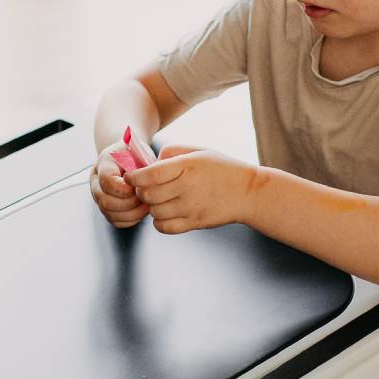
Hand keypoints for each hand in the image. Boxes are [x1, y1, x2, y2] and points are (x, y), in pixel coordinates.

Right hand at [89, 143, 149, 227]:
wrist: (131, 159)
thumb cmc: (137, 154)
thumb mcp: (139, 151)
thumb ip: (139, 165)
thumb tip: (143, 184)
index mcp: (104, 163)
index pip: (106, 180)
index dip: (123, 189)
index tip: (138, 187)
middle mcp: (96, 181)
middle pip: (105, 201)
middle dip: (129, 203)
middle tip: (146, 199)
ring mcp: (99, 197)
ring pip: (110, 214)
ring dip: (132, 213)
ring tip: (147, 205)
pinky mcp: (107, 210)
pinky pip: (116, 221)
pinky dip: (131, 219)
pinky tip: (142, 210)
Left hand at [125, 146, 259, 233]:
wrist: (248, 192)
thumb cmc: (221, 168)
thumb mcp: (199, 151)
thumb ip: (171, 152)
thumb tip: (149, 164)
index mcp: (187, 166)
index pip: (149, 175)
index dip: (134, 177)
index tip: (130, 178)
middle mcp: (187, 187)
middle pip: (148, 195)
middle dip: (140, 192)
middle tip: (145, 189)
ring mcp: (191, 208)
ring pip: (154, 212)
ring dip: (151, 207)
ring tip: (159, 200)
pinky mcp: (195, 223)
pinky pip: (164, 227)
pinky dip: (159, 222)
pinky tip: (165, 213)